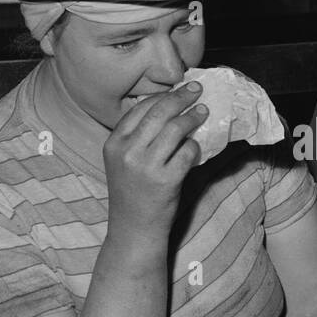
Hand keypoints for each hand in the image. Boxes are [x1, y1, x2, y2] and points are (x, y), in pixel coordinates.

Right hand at [103, 83, 206, 231]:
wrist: (133, 228)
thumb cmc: (132, 192)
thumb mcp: (123, 160)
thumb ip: (137, 136)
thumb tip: (167, 107)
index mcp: (113, 143)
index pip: (140, 108)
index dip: (163, 96)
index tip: (180, 88)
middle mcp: (127, 151)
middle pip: (159, 112)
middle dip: (181, 98)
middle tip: (197, 91)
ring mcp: (146, 166)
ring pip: (175, 129)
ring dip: (192, 117)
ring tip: (203, 113)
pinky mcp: (165, 180)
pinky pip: (187, 152)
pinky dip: (194, 147)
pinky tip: (196, 146)